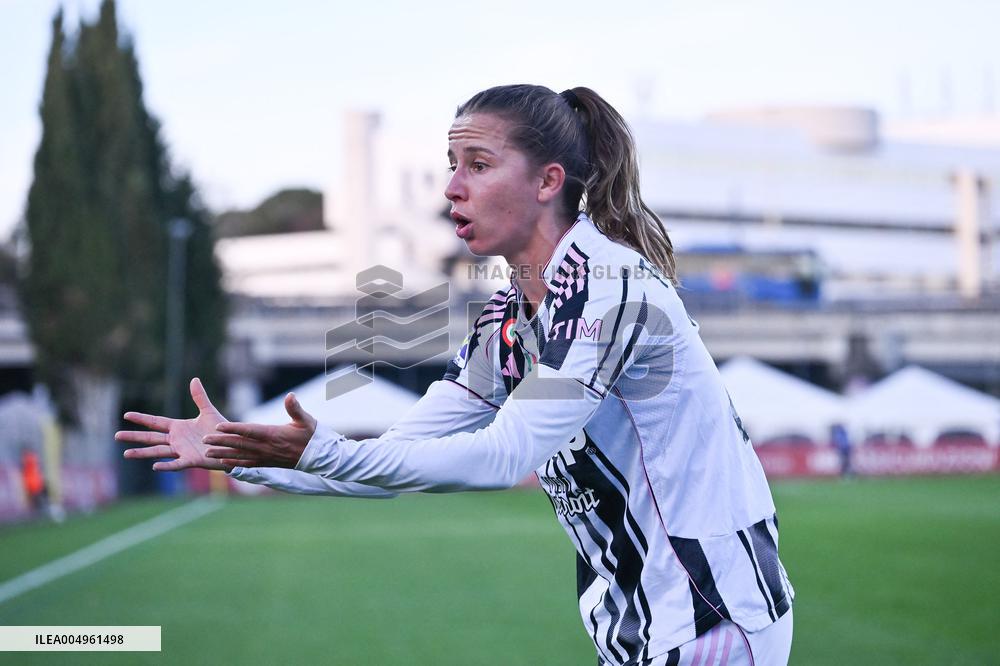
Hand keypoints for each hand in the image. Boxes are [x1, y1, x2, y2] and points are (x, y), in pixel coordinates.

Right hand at [116, 378, 229, 470]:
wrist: (232, 444)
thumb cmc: (219, 429)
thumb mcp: (208, 411)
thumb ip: (199, 397)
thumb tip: (194, 379)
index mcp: (178, 427)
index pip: (155, 422)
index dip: (141, 419)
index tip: (126, 415)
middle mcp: (176, 439)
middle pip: (151, 438)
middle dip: (134, 436)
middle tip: (116, 436)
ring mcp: (182, 451)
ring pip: (158, 452)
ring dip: (143, 453)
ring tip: (126, 453)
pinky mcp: (191, 461)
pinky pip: (176, 464)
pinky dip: (166, 466)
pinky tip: (154, 467)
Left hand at [202, 393, 316, 468]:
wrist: (318, 457)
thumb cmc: (311, 436)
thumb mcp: (306, 420)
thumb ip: (295, 408)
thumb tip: (290, 395)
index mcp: (273, 435)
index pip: (249, 431)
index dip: (233, 428)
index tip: (218, 425)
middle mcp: (266, 447)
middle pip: (240, 444)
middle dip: (221, 441)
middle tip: (204, 439)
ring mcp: (265, 457)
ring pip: (240, 455)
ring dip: (223, 453)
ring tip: (207, 452)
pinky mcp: (266, 463)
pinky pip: (247, 464)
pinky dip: (234, 463)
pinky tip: (223, 462)